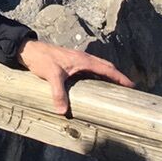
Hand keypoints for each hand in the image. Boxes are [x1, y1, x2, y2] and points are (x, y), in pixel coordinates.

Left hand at [17, 38, 134, 115]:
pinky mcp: (70, 63)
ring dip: (107, 76)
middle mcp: (83, 58)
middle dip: (117, 77)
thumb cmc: (41, 59)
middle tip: (128, 89)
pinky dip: (97, 76)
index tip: (132, 86)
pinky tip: (95, 85)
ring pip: (97, 67)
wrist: (28, 49)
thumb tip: (63, 111)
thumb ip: (58, 93)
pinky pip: (89, 70)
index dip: (120, 77)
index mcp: (83, 60)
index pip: (107, 68)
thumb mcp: (51, 76)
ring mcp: (77, 60)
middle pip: (105, 67)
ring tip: (115, 89)